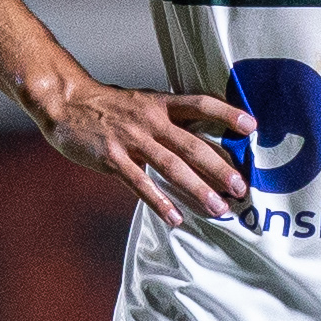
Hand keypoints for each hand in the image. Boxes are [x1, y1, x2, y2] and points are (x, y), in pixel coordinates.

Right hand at [33, 80, 254, 227]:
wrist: (67, 103)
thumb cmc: (111, 106)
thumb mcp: (145, 102)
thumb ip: (171, 117)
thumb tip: (204, 134)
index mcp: (161, 104)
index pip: (201, 104)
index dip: (227, 114)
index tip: (253, 126)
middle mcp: (151, 121)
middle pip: (193, 145)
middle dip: (220, 167)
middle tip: (242, 188)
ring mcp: (131, 140)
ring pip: (171, 167)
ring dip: (197, 189)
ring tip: (218, 208)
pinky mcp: (112, 158)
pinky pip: (140, 183)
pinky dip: (159, 202)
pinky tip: (175, 218)